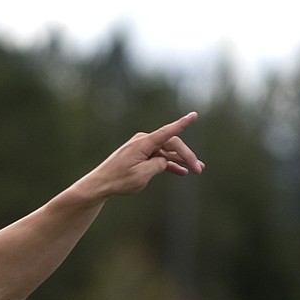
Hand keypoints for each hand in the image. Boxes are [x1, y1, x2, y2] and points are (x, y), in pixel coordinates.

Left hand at [84, 112, 203, 196]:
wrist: (100, 184)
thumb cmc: (119, 180)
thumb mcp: (143, 175)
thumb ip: (159, 165)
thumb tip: (165, 160)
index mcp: (143, 143)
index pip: (168, 132)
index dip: (182, 124)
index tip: (194, 115)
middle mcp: (143, 142)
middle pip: (171, 144)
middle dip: (187, 156)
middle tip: (199, 169)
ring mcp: (142, 148)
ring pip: (166, 152)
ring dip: (181, 160)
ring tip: (197, 169)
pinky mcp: (140, 156)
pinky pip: (159, 158)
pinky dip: (169, 164)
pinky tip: (182, 172)